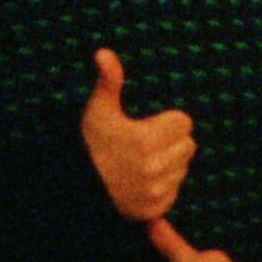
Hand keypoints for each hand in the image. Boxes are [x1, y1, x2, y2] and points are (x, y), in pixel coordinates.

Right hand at [80, 49, 194, 220]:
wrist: (73, 187)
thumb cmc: (89, 143)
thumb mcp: (98, 110)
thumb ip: (109, 81)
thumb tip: (104, 52)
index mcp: (145, 140)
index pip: (184, 122)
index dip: (168, 121)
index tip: (148, 125)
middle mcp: (153, 168)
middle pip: (188, 145)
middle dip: (172, 141)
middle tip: (146, 143)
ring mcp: (154, 192)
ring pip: (182, 168)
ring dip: (169, 163)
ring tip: (141, 162)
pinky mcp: (153, 210)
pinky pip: (174, 191)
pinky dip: (164, 186)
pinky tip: (142, 180)